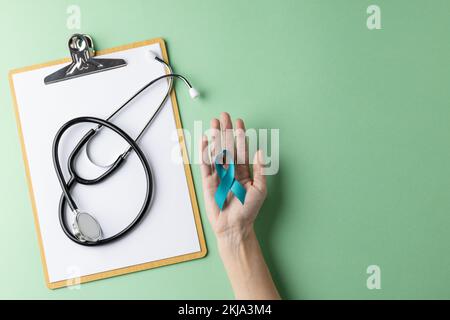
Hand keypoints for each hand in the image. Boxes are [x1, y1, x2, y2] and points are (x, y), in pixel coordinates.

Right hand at [199, 112, 266, 243]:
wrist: (234, 226)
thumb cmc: (248, 210)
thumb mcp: (260, 189)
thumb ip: (260, 170)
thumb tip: (261, 151)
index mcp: (243, 171)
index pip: (241, 149)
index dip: (240, 135)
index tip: (240, 122)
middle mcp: (231, 170)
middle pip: (228, 146)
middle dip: (226, 130)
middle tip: (224, 115)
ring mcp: (219, 175)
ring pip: (216, 151)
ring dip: (216, 137)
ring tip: (214, 122)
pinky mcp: (208, 181)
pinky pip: (206, 164)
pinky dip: (205, 151)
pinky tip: (206, 139)